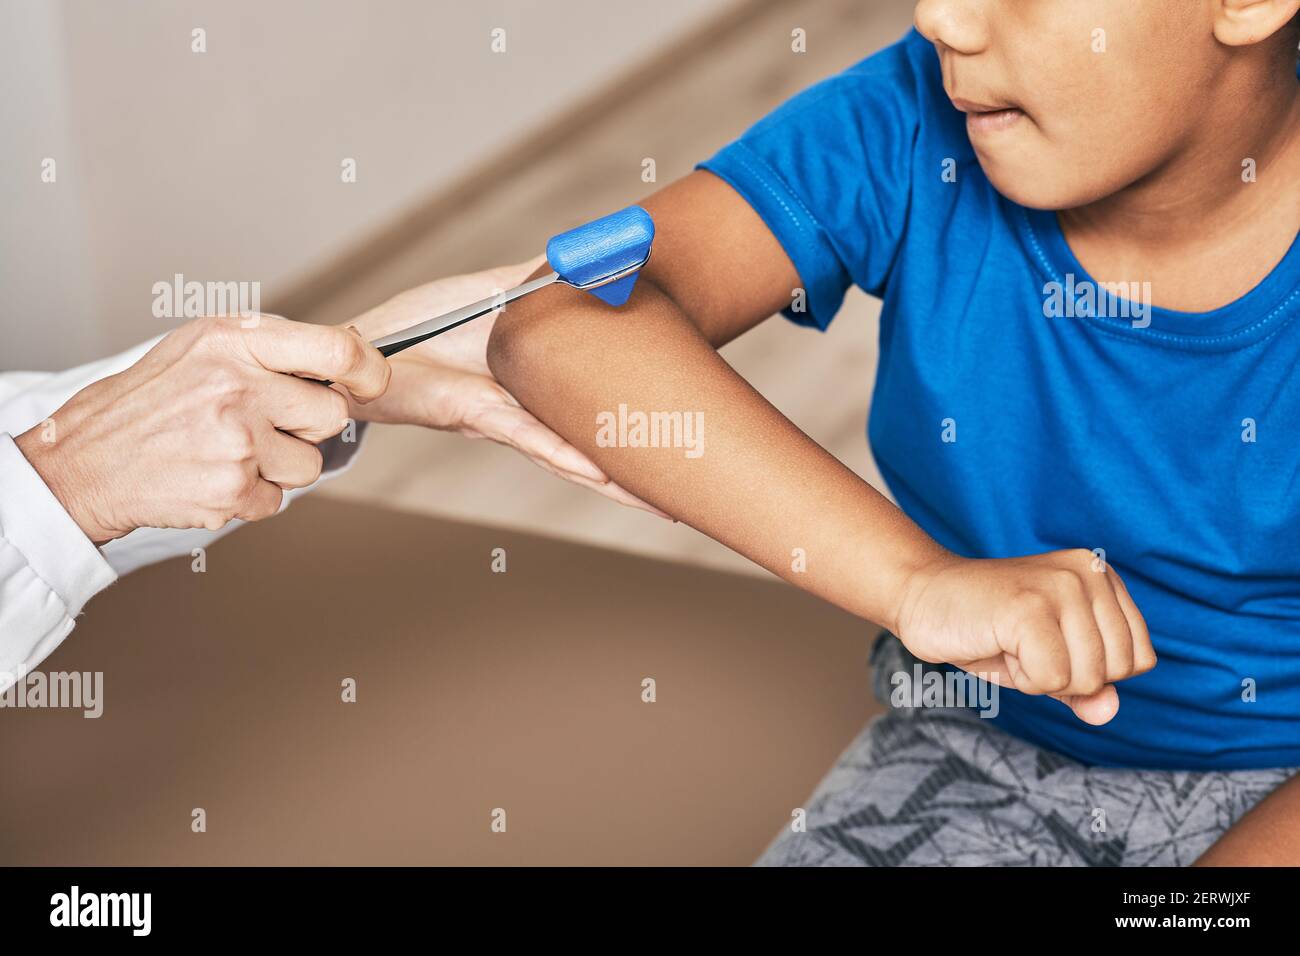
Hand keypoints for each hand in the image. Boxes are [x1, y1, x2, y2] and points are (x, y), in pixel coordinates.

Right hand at [15, 316, 388, 542]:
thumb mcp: (203, 348)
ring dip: (278, 466)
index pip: (338, 350)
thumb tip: (350, 357)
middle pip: (332, 415)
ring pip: (309, 464)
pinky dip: (250, 495)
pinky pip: (277, 499)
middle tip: (261, 424)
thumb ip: (271, 349)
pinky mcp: (231, 487)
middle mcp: (238, 385)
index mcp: (234, 341)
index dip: (370, 370)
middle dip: (307, 427)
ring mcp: (236, 439)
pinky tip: (211, 476)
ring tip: (226, 451)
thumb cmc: (152, 402)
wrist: (87, 460)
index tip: (371, 381)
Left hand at [344, 258, 667, 517]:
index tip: (682, 432)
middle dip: (641, 475)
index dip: (636, 421)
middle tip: (691, 492)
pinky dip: (565, 455)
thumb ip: (535, 278)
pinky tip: (600, 474)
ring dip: (616, 481)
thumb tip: (577, 252)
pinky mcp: (480, 416)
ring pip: (573, 456)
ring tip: (660, 501)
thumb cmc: (419, 329)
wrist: (366, 349)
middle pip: (595, 448)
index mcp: (536, 384)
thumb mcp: (489, 292)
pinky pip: (531, 438)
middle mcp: (530, 411)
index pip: (595, 408)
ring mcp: (509, 419)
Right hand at [893, 548, 1155, 723]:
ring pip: (1087, 679)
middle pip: (1115, 672)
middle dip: (1066, 677)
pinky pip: (1052, 679)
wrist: (920, 596)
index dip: (1089, 671)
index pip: (1138, 659)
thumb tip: (1108, 710)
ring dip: (1040, 678)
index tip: (1045, 643)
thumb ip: (1086, 687)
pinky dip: (1021, 679)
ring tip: (1008, 641)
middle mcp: (1088, 573)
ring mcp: (1060, 587)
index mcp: (1102, 578)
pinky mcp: (1029, 606)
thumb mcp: (1047, 661)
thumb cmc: (986, 629)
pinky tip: (996, 643)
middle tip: (1022, 644)